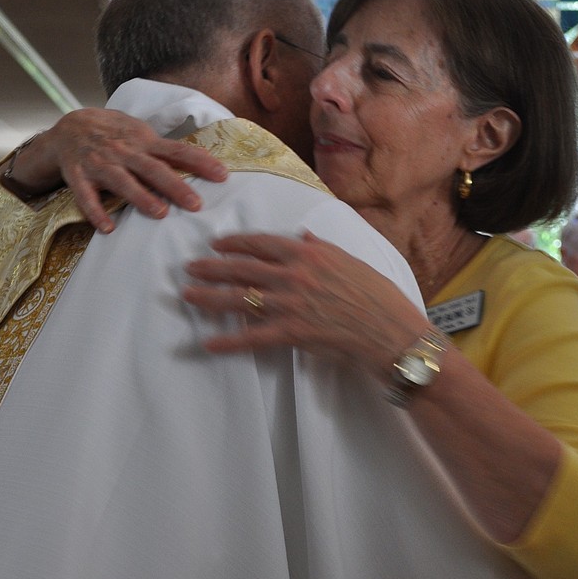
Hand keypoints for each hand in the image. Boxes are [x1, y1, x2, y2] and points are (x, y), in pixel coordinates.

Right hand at [3, 108, 228, 231]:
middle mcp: (124, 151)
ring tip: (159, 213)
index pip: (176, 151)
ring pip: (123, 181)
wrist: (69, 127)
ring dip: (141, 197)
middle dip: (175, 186)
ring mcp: (100, 164)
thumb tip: (201, 162)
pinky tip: (108, 228)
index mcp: (142, 141)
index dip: (200, 162)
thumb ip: (163, 149)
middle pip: (153, 169)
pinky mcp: (79, 177)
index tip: (222, 175)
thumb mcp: (139, 133)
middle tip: (196, 204)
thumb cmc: (113, 134)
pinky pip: (86, 197)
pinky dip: (96, 212)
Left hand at [182, 231, 424, 380]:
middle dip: (211, 268)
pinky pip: (251, 337)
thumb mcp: (350, 260)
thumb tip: (303, 235)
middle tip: (190, 268)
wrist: (389, 329)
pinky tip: (208, 343)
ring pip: (238, 298)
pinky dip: (227, 341)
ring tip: (188, 296)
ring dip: (209, 297)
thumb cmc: (377, 295)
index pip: (260, 243)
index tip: (216, 244)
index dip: (234, 243)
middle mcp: (293, 274)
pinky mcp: (290, 333)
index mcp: (307, 253)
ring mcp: (289, 304)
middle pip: (241, 268)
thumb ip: (321, 247)